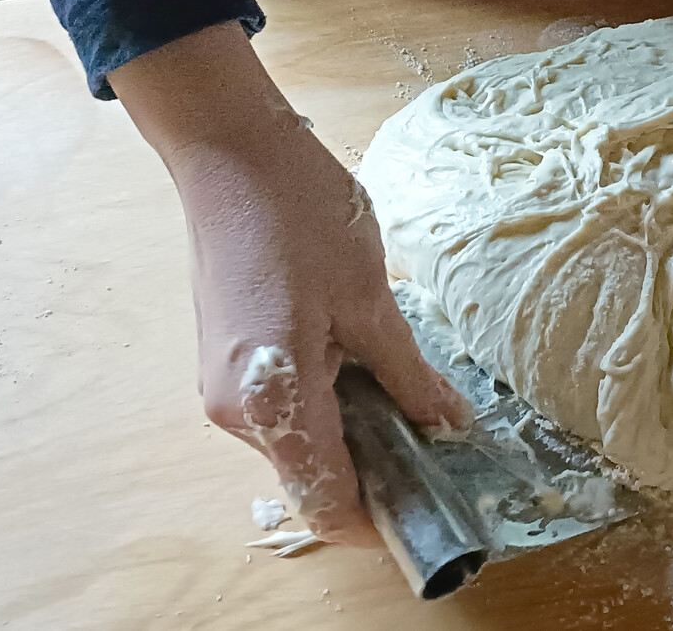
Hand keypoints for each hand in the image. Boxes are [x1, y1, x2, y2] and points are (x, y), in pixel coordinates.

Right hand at [111, 22, 470, 544]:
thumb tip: (449, 425)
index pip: (327, 502)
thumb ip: (409, 376)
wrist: (230, 153)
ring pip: (299, 442)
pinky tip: (361, 361)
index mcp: (271, 404)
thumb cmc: (301, 215)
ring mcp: (223, 390)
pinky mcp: (226, 365)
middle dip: (375, 466)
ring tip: (401, 382)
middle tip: (437, 432)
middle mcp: (235, 414)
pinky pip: (283, 410)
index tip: (434, 505)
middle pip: (313, 476)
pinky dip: (327, 403)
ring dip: (352, 429)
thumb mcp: (372, 301)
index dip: (379, 519)